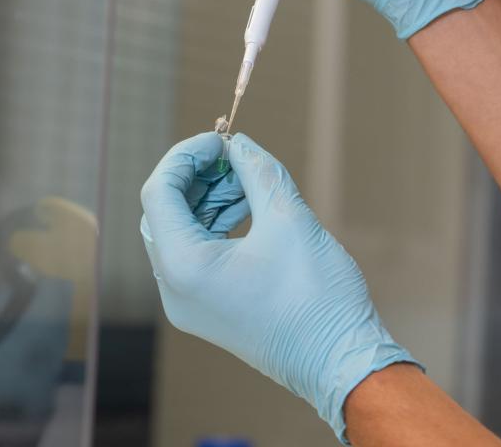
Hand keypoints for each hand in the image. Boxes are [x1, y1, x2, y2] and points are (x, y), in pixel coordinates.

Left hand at [140, 131, 418, 442]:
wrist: (340, 362)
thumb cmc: (317, 297)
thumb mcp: (288, 217)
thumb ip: (256, 171)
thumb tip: (239, 144)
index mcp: (184, 268)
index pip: (159, 192)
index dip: (186, 156)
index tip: (221, 139)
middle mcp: (175, 290)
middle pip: (165, 211)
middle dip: (198, 176)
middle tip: (234, 156)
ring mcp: (189, 303)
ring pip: (181, 231)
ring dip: (209, 197)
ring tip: (249, 180)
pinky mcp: (208, 307)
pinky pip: (197, 253)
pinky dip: (217, 223)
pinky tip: (250, 206)